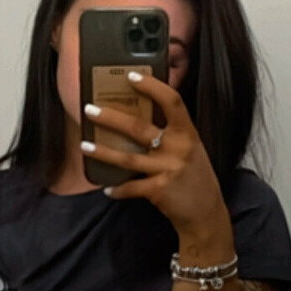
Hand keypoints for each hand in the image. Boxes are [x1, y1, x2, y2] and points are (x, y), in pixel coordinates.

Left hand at [82, 70, 226, 237]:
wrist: (206, 213)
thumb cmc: (196, 179)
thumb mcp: (191, 150)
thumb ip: (172, 135)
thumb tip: (140, 118)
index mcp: (188, 133)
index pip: (171, 101)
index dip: (151, 87)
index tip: (131, 76)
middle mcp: (179, 148)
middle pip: (139, 127)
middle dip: (110, 117)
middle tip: (89, 109)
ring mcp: (168, 169)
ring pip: (127, 158)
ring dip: (103, 152)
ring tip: (83, 146)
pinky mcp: (159, 190)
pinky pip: (130, 187)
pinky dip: (117, 189)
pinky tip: (107, 189)